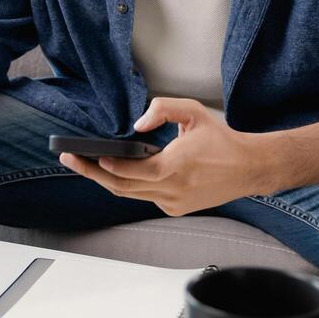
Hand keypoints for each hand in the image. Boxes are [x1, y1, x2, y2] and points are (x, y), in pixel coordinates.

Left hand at [58, 97, 282, 216]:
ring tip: (84, 165)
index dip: (108, 166)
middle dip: (92, 173)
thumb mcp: (193, 112)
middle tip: (69, 160)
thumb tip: (138, 124)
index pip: (132, 171)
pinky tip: (117, 172)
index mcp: (176, 167)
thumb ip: (163, 109)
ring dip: (106, 180)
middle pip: (122, 187)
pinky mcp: (176, 209)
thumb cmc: (221, 139)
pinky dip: (130, 185)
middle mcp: (172, 190)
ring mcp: (173, 203)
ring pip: (130, 194)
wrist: (248, 168)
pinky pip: (144, 197)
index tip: (87, 156)